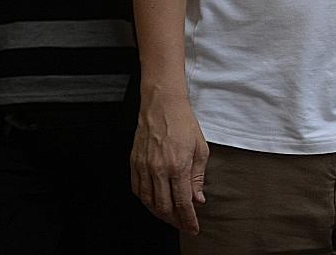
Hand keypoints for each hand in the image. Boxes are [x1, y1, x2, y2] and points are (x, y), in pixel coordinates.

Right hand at [131, 85, 208, 234]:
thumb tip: (198, 199)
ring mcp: (144, 168)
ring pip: (149, 202)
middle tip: (183, 224)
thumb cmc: (184, 124)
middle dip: (175, 220)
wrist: (162, 106)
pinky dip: (146, 201)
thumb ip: (198, 178)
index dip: (188, 220)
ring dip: (160, 213)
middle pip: (164, 207)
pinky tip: (154, 202)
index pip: (183, 203)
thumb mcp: (201, 149)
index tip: (193, 228)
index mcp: (178, 167)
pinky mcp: (134, 164)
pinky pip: (138, 190)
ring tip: (170, 216)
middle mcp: (159, 170)